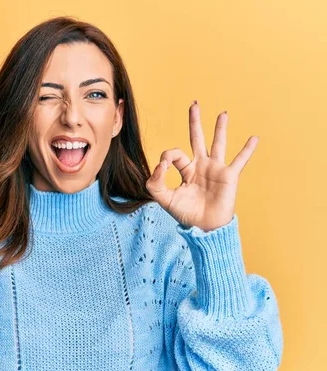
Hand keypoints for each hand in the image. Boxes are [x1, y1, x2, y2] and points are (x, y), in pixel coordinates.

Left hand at [145, 100, 258, 231]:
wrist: (204, 227)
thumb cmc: (185, 214)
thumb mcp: (163, 198)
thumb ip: (155, 181)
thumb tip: (160, 164)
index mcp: (186, 170)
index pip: (174, 154)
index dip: (166, 158)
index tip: (164, 168)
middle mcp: (201, 166)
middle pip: (196, 138)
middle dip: (194, 122)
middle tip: (194, 104)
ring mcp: (216, 169)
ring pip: (218, 143)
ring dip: (220, 128)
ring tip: (223, 113)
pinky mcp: (229, 176)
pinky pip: (240, 160)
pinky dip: (247, 150)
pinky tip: (254, 138)